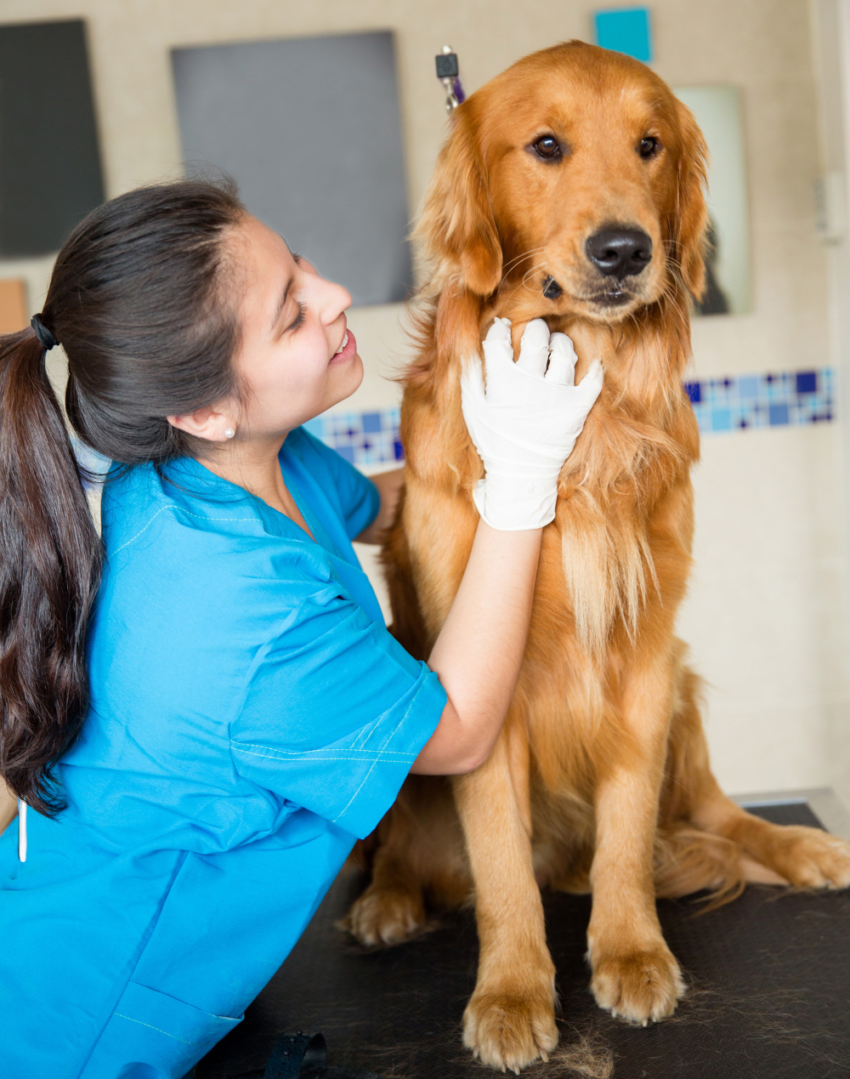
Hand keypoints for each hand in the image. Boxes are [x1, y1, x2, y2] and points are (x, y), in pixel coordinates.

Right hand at [461, 317, 602, 529]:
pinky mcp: (577, 407)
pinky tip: (589, 365)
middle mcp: (531, 382)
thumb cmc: (494, 442)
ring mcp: (557, 394)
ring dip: (560, 344)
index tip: (502, 332)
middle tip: (533, 334)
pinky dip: (594, 370)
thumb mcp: (473, 411)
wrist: (521, 475)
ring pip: (565, 351)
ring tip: (555, 349)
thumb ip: (470, 378)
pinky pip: (592, 380)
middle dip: (533, 329)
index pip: (499, 339)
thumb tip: (469, 349)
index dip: (499, 331)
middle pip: (536, 336)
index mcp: (502, 380)